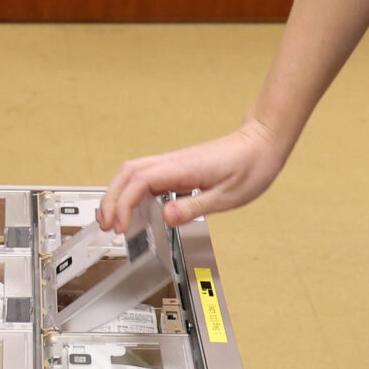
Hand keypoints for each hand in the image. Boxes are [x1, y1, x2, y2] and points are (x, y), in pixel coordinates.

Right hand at [100, 118, 294, 228]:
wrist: (261, 143)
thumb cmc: (250, 166)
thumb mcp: (228, 196)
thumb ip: (195, 207)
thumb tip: (167, 217)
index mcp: (183, 168)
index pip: (139, 182)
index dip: (124, 205)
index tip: (120, 226)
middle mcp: (173, 161)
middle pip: (127, 173)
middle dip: (111, 199)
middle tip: (106, 225)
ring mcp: (173, 161)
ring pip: (132, 171)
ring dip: (118, 192)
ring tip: (112, 218)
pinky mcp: (177, 165)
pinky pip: (145, 173)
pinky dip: (131, 188)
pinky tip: (133, 205)